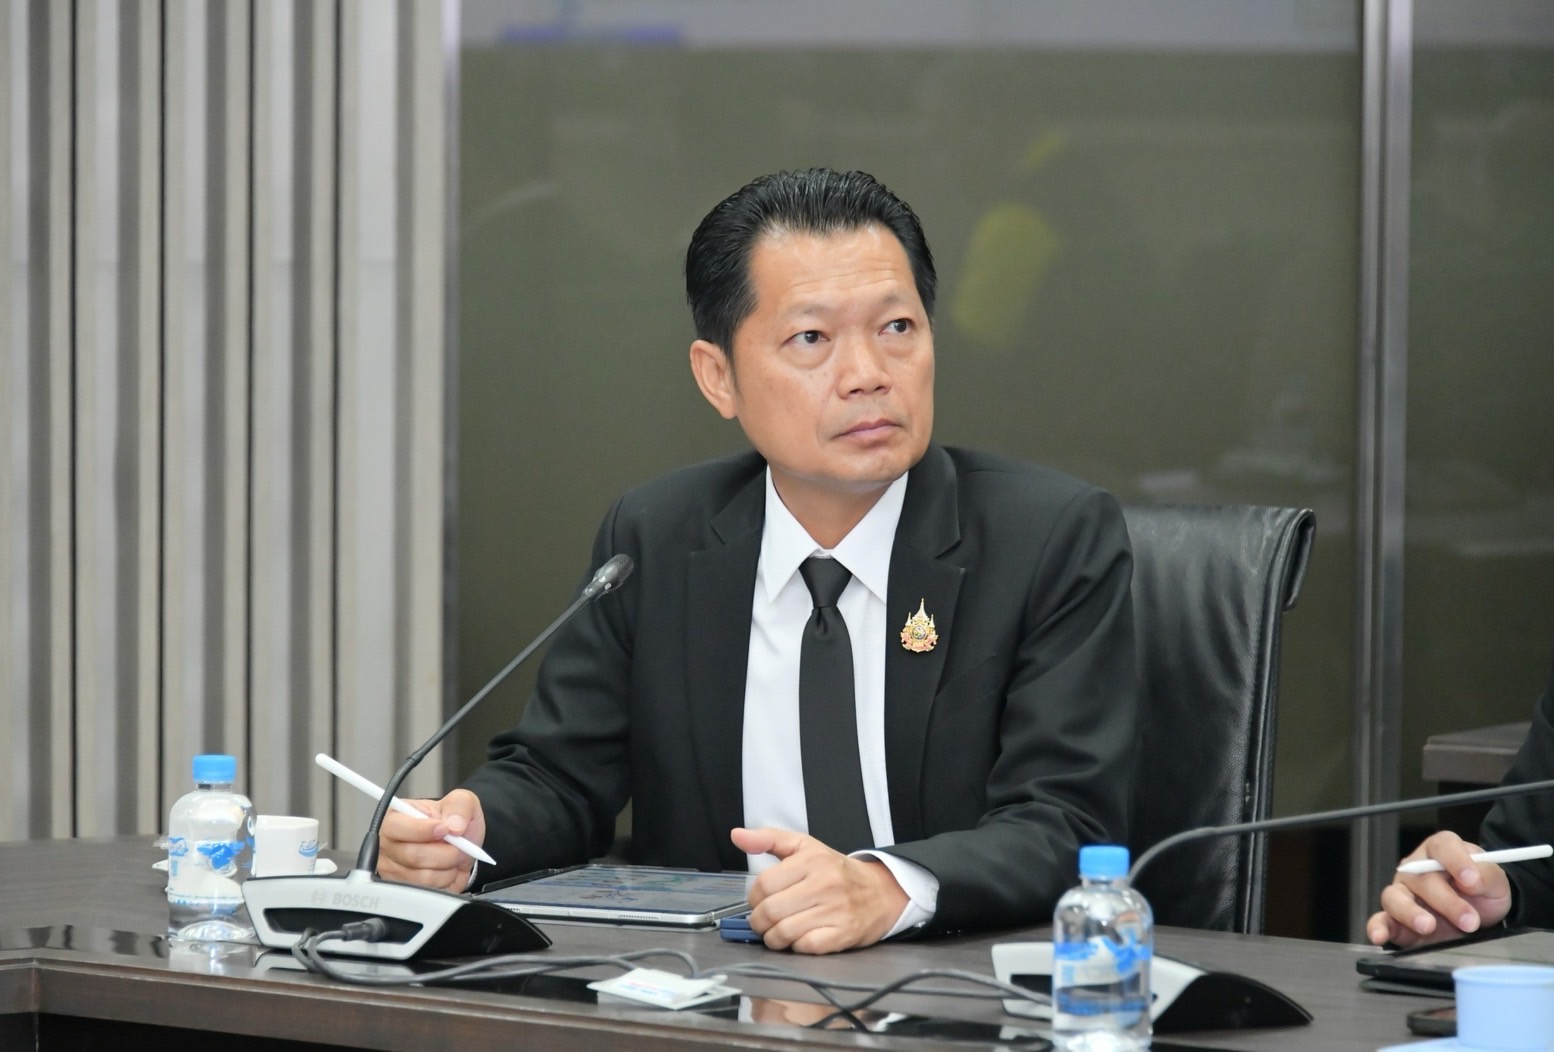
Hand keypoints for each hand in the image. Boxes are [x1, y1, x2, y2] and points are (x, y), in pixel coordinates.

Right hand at [377, 789, 485, 892]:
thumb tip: (454, 825)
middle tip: (455, 845)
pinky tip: (445, 869)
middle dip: (445, 852)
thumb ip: (460, 805)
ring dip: (447, 867)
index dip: (423, 830)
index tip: (444, 829)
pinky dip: (446, 881)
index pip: (397, 827)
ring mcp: (394, 869)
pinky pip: (429, 890)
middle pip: (413, 855)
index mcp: (396, 817)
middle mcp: (389, 844)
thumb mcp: (462, 802)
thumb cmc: (453, 823)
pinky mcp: (405, 888)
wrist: (463, 847)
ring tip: (450, 856)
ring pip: (424, 876)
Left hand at [730, 826, 907, 954]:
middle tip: (763, 921)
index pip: (763, 884)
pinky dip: (795, 946)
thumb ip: (769, 839)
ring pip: (784, 932)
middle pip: (770, 911)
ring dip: (773, 937)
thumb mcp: (804, 846)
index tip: (758, 901)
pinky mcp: (843, 933)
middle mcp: (824, 883)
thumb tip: (737, 835)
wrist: (881, 892)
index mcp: (811, 860)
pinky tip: (799, 938)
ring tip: (777, 931)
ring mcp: (835, 910)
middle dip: (758, 921)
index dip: (753, 898)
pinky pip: (805, 947)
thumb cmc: (836, 871)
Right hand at [1366, 831, 1513, 947]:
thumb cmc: (1481, 892)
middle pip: (1421, 878)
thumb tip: (1474, 878)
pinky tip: (1379, 936)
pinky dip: (1378, 928)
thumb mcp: (1495, 881)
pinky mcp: (1396, 919)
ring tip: (1428, 926)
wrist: (1480, 917)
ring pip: (1395, 897)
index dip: (1456, 860)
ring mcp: (1402, 893)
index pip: (1442, 846)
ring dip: (1410, 912)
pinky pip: (1381, 920)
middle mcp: (1416, 869)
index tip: (1471, 880)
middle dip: (1446, 901)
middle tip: (1469, 920)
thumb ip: (1488, 875)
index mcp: (1441, 852)